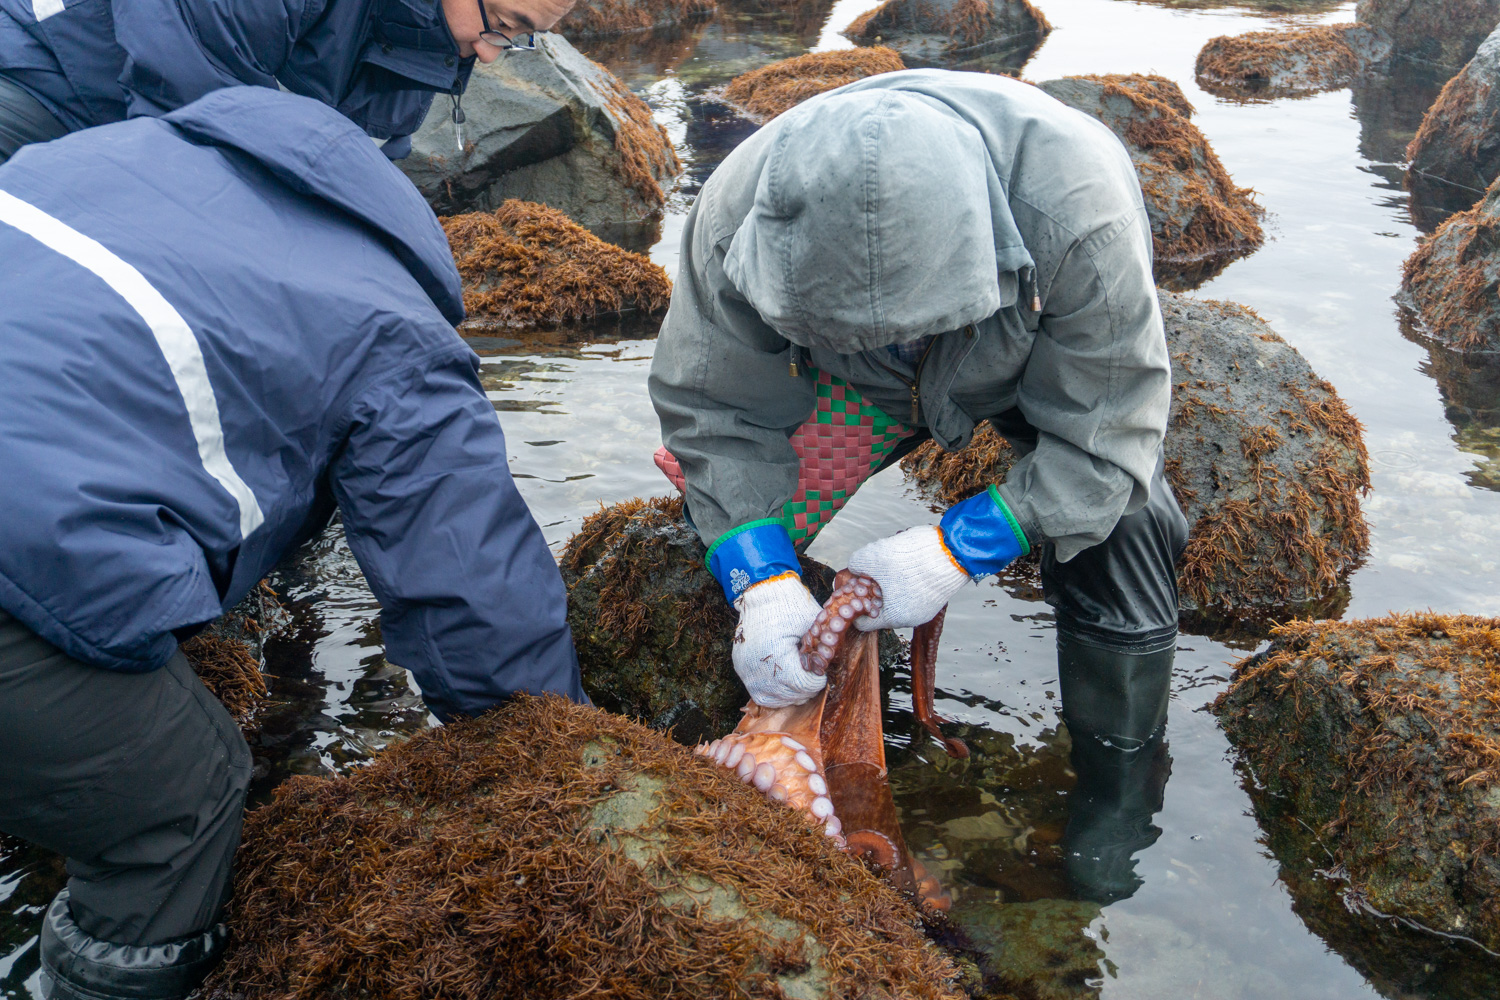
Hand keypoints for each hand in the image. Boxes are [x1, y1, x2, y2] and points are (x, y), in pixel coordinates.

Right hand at [731, 573, 826, 707]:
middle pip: (788, 696)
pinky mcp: (740, 667)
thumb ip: (821, 652)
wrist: (763, 591)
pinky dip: (774, 691)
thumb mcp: (813, 627)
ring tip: (800, 681)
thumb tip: (825, 673)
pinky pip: (758, 691)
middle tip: (813, 677)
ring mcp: (745, 669)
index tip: (822, 673)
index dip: (816, 682)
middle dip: (805, 689)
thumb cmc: (792, 605)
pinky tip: (785, 681)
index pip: (802, 686)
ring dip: (790, 694)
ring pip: (773, 699)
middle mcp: (756, 667)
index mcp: (777, 655)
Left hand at [846, 526, 968, 629]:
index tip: (855, 586)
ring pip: (896, 598)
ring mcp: (925, 609)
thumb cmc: (913, 558)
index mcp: (893, 617)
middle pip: (880, 609)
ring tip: (890, 562)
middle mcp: (911, 619)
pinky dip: (904, 580)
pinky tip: (906, 563)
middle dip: (872, 591)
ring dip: (888, 583)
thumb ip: (856, 564)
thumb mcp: (873, 556)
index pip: (863, 622)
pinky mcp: (935, 597)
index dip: (854, 604)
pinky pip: (911, 592)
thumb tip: (855, 568)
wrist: (953, 551)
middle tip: (871, 570)